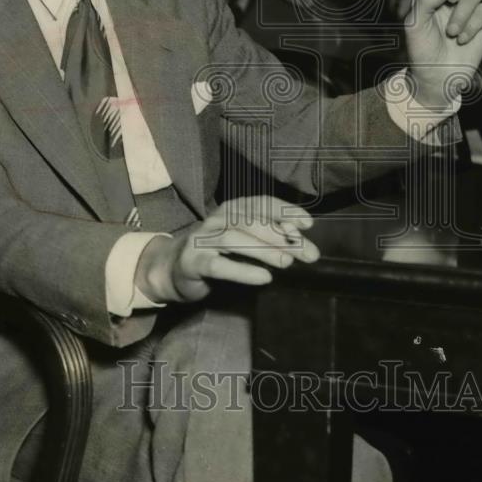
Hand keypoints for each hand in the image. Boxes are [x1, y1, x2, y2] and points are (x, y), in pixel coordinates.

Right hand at [135, 196, 318, 303]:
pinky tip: (263, 278)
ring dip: (265, 250)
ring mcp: (203, 239)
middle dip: (283, 237)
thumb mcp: (243, 241)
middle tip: (308, 254)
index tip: (308, 224)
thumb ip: (269, 239)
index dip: (285, 211)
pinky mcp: (193, 262)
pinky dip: (242, 271)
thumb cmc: (217, 253)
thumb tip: (303, 243)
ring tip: (287, 263)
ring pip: (235, 238)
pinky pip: (218, 265)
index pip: (261, 203)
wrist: (173, 268)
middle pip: (253, 222)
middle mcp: (217, 219)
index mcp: (232, 209)